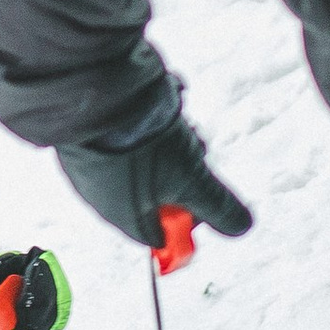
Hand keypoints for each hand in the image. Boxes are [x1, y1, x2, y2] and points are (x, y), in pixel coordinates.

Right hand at [56, 115, 252, 253]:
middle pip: (159, 195)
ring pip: (146, 162)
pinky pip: (125, 137)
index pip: (164, 234)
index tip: (206, 195)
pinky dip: (147, 124)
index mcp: (125, 218)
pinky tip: (159, 104)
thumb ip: (218, 207)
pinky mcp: (87, 138)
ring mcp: (92, 166)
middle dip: (185, 172)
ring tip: (179, 122)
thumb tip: (241, 227)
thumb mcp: (193, 180)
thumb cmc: (142, 146)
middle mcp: (103, 197)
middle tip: (196, 150)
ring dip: (170, 143)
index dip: (191, 217)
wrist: (97, 95)